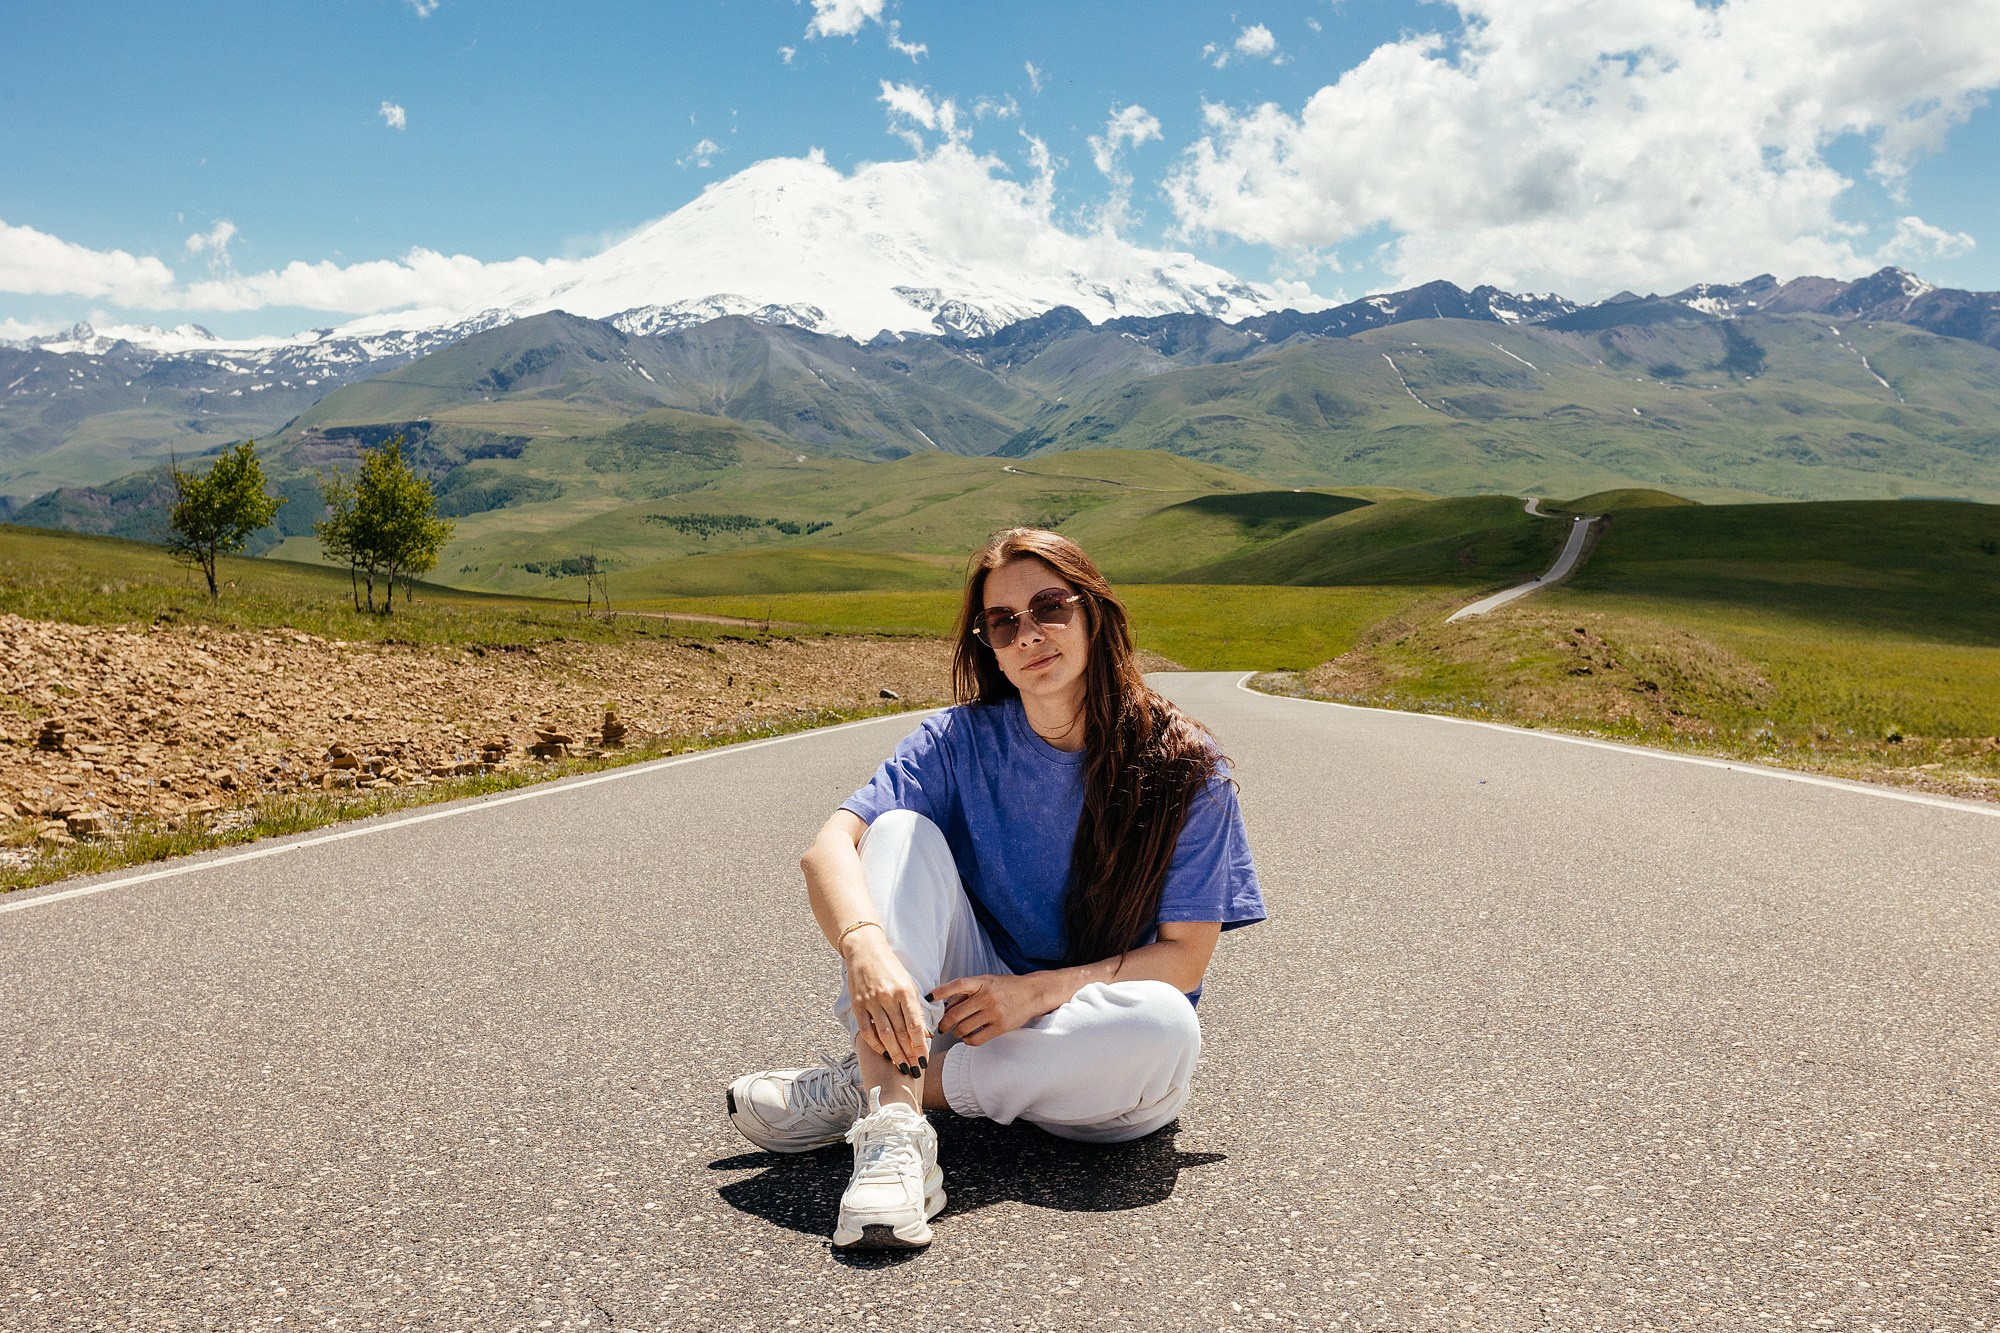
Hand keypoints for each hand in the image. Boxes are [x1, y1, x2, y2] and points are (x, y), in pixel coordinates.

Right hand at [842, 933, 930, 1071]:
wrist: (864, 950)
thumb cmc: (891, 967)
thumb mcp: (908, 983)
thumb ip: (914, 1007)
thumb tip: (924, 1033)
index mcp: (905, 990)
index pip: (915, 1024)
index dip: (920, 1045)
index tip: (925, 1059)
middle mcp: (888, 997)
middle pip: (901, 1033)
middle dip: (909, 1054)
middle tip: (915, 1068)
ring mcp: (871, 1001)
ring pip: (885, 1035)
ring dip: (895, 1054)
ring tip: (902, 1066)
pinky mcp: (857, 1005)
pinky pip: (867, 1031)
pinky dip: (876, 1045)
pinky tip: (884, 1053)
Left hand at [932, 973, 1052, 1046]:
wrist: (1032, 993)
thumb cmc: (1005, 987)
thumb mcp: (986, 982)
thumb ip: (967, 991)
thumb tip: (944, 1006)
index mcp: (981, 983)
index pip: (956, 985)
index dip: (940, 992)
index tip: (928, 998)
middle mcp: (986, 997)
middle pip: (955, 1014)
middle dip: (944, 1024)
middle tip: (941, 1027)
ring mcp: (993, 1013)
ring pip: (963, 1029)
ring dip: (956, 1033)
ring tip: (957, 1031)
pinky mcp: (1000, 1027)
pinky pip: (976, 1039)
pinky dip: (967, 1040)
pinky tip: (968, 1037)